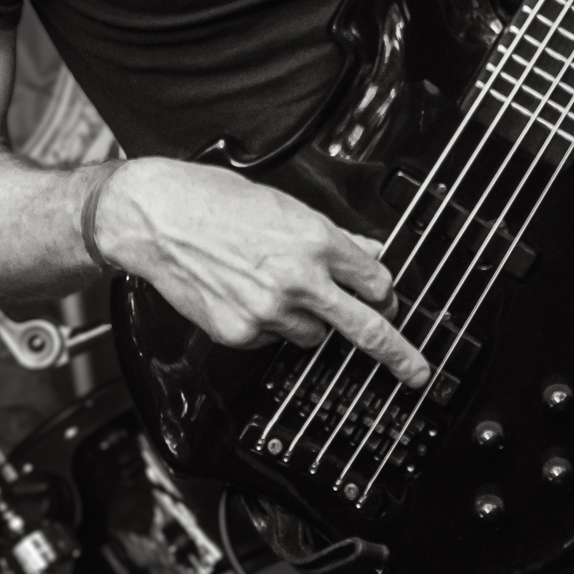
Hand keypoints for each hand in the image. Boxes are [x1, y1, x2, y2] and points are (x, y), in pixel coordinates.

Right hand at [97, 160, 429, 384]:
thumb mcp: (286, 205)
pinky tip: (244, 294)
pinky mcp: (240, 333)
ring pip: (312, 334)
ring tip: (272, 287)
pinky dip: (267, 325)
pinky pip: (271, 340)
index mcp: (316, 242)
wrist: (157, 219)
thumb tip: (369, 255)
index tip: (388, 303)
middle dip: (396, 353)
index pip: (375, 281)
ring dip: (307, 320)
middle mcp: (298, 280)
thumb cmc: (216, 202)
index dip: (383, 292)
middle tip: (417, 372)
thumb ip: (334, 237)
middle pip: (364, 327)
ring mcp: (269, 312)